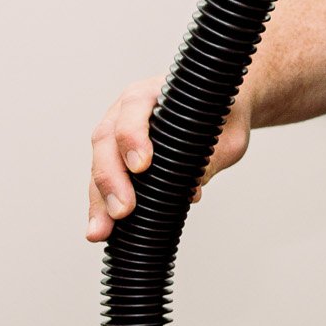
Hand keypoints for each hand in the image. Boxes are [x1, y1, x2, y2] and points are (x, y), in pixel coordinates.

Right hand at [87, 75, 253, 240]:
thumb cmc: (222, 116)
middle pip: (107, 142)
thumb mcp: (227, 135)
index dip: (133, 138)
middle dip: (111, 180)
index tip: (141, 166)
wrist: (222, 109)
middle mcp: (125, 111)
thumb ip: (210, 158)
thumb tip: (189, 192)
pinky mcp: (116, 156)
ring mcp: (116, 133)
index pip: (133, 112)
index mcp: (151, 94)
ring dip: (98, 200)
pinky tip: (103, 228)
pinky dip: (103, 204)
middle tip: (122, 212)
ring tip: (99, 231)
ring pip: (99, 165)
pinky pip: (103, 179)